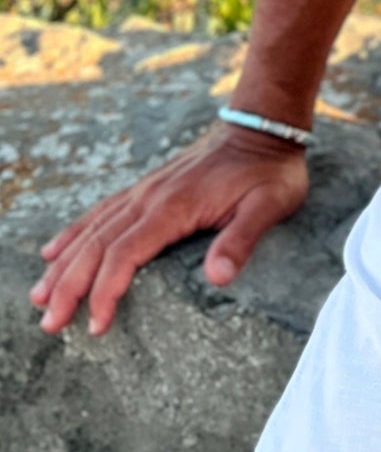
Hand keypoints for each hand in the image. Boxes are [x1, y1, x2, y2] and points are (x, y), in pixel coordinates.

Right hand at [29, 121, 309, 335]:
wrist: (262, 126)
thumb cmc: (269, 171)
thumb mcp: (270, 204)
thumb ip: (243, 239)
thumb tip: (219, 277)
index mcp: (174, 206)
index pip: (126, 253)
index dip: (105, 290)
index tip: (95, 324)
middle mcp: (150, 198)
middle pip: (98, 245)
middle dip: (69, 286)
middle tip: (49, 324)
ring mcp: (145, 191)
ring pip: (92, 230)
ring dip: (63, 264)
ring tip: (39, 297)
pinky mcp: (147, 189)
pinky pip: (101, 212)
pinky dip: (74, 232)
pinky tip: (53, 250)